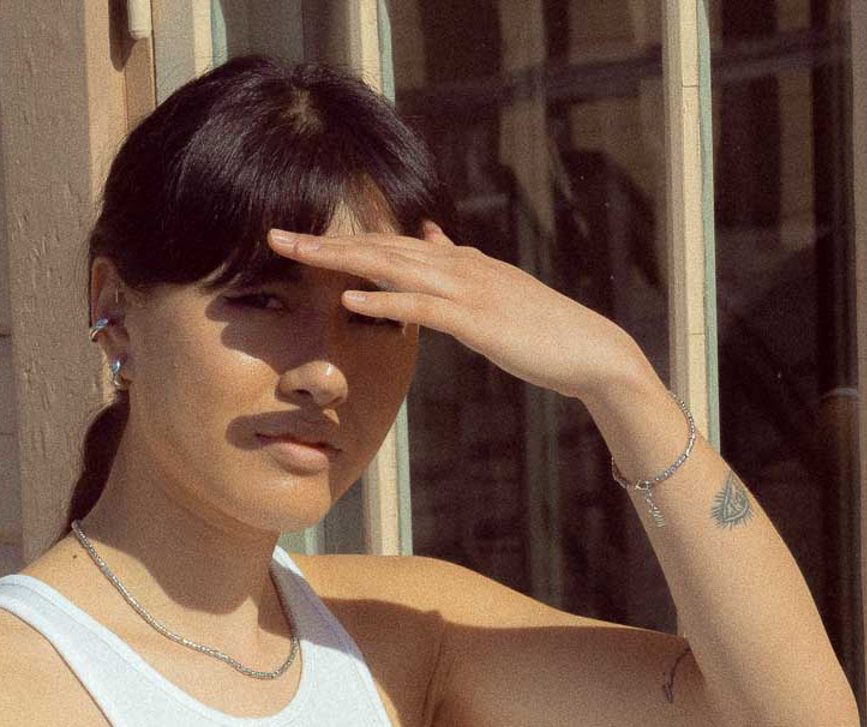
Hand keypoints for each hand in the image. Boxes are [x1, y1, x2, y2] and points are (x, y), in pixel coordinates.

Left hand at [266, 219, 639, 403]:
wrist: (591, 352)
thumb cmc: (543, 333)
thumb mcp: (494, 295)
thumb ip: (459, 266)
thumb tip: (429, 238)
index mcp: (459, 264)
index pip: (392, 246)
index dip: (345, 241)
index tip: (302, 240)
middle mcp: (459, 266)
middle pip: (380, 246)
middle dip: (326, 241)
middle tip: (276, 234)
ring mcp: (467, 289)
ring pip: (392, 266)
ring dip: (341, 259)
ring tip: (296, 253)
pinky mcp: (476, 318)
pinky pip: (420, 306)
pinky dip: (383, 299)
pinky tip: (350, 299)